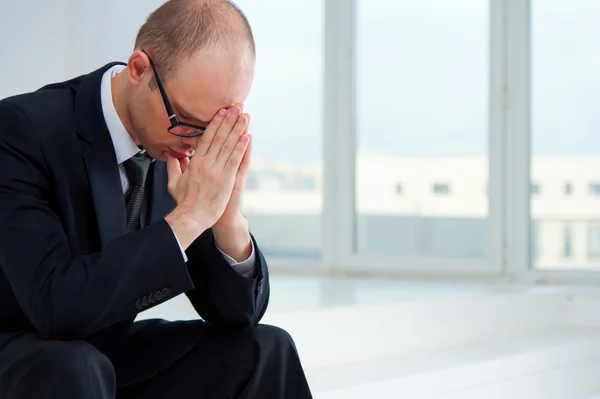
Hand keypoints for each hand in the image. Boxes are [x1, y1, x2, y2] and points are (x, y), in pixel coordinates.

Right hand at [164, 106, 249, 248]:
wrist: (192, 216)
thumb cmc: (184, 202)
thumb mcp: (173, 182)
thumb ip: (174, 167)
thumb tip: (172, 155)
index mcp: (195, 162)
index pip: (206, 138)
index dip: (215, 123)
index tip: (222, 111)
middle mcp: (206, 163)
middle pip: (219, 137)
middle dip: (229, 121)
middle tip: (237, 107)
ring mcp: (217, 170)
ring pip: (228, 145)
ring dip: (237, 129)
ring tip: (244, 116)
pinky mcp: (226, 179)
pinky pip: (235, 159)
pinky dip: (241, 147)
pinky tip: (247, 136)